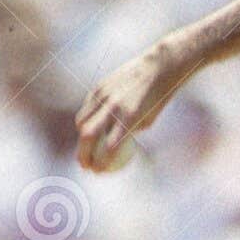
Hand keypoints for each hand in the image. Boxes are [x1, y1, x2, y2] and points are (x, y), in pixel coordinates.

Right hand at [75, 45, 185, 172]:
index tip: (99, 172)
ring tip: (86, 147)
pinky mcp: (99, 86)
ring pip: (82, 121)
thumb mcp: (147, 120)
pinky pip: (86, 108)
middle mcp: (113, 107)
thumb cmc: (157, 98)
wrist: (157, 67)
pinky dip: (86, 120)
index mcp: (129, 118)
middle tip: (84, 166)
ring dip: (82, 137)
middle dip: (82, 154)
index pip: (110, 148)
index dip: (101, 163)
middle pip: (87, 136)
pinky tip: (89, 128)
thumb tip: (114, 149)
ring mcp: (103, 95)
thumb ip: (128, 132)